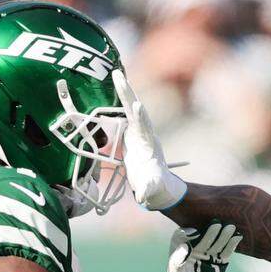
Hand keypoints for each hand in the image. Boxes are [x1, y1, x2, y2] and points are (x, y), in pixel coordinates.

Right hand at [113, 69, 186, 210]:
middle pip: (135, 110)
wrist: (157, 182)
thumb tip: (143, 198)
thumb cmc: (153, 186)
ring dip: (123, 90)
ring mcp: (137, 130)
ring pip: (129, 106)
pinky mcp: (130, 131)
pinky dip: (118, 100)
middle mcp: (143, 133)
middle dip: (128, 93)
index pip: (143, 128)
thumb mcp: (150, 189)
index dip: (139, 117)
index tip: (136, 104)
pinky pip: (123, 112)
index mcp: (148, 145)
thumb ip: (147, 192)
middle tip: (119, 75)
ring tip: (116, 73)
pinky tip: (113, 85)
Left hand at [167, 223, 240, 271]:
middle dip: (209, 231)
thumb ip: (177, 263)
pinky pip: (226, 251)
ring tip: (230, 227)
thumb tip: (184, 246)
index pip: (182, 237)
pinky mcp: (220, 264)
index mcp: (180, 254)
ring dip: (223, 235)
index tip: (195, 232)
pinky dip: (232, 244)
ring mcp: (208, 258)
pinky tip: (237, 236)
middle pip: (202, 238)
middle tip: (217, 224)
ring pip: (216, 243)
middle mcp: (194, 253)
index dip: (188, 233)